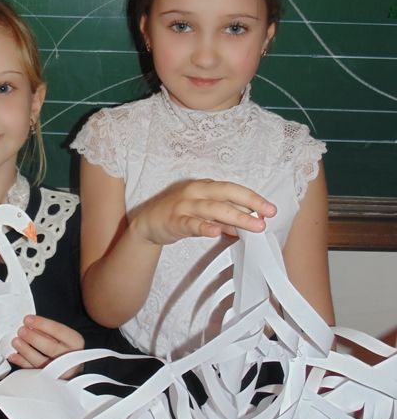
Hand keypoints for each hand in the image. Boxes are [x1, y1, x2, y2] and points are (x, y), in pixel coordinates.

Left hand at [8, 315, 84, 378]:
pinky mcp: (49, 379)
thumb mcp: (63, 335)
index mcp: (75, 342)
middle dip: (33, 338)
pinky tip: (15, 356)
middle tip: (21, 331)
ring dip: (26, 350)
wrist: (72, 366)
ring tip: (16, 341)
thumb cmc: (65, 347)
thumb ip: (49, 330)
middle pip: (50, 348)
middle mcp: (70, 357)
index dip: (41, 324)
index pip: (58, 330)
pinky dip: (22, 363)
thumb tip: (30, 325)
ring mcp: (60, 370)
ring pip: (41, 361)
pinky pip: (33, 371)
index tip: (28, 319)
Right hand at [132, 179, 275, 245]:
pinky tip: (216, 231)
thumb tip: (250, 223)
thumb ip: (226, 217)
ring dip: (235, 216)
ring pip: (212, 209)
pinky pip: (190, 223)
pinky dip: (203, 226)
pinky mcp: (173, 220)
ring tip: (253, 226)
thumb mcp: (204, 213)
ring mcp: (183, 205)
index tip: (270, 209)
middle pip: (226, 194)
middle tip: (267, 216)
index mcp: (204, 187)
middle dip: (249, 203)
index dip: (252, 198)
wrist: (147, 222)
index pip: (232, 189)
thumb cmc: (179, 213)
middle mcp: (195, 192)